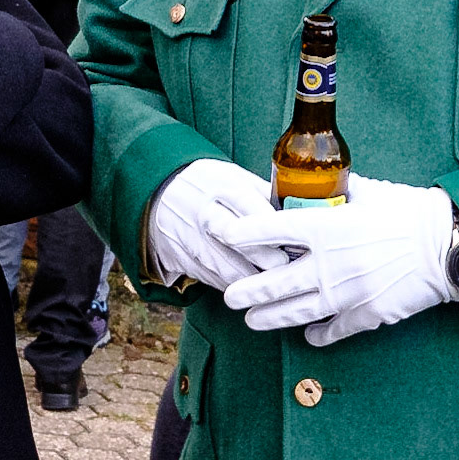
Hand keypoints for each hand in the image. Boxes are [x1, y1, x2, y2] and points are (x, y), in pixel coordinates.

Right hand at [147, 158, 285, 291]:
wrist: (158, 190)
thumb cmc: (209, 184)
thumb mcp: (233, 176)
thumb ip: (263, 194)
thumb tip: (299, 213)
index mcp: (222, 186)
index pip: (251, 211)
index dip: (274, 231)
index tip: (294, 244)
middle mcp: (203, 211)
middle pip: (236, 240)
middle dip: (264, 259)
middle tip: (285, 269)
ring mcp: (187, 236)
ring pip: (223, 267)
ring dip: (249, 279)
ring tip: (269, 283)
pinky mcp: (178, 257)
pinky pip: (209, 277)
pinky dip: (229, 283)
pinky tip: (244, 283)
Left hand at [216, 175, 458, 346]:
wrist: (448, 246)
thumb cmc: (411, 211)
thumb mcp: (372, 192)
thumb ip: (342, 191)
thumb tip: (325, 183)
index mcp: (328, 226)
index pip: (274, 229)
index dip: (244, 232)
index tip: (223, 235)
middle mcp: (331, 262)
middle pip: (276, 282)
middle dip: (247, 291)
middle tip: (229, 297)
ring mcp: (347, 293)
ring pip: (297, 311)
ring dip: (271, 318)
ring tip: (252, 321)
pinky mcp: (367, 314)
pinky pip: (335, 329)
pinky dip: (319, 334)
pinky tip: (309, 335)